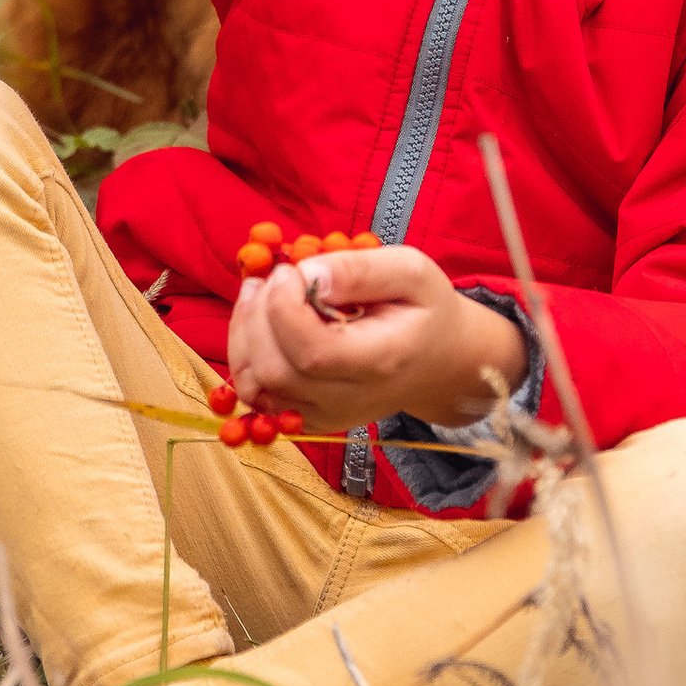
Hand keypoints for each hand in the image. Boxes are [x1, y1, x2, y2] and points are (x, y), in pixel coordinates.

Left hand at [224, 245, 526, 434]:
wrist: (439, 360)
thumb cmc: (426, 309)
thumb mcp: (411, 270)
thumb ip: (359, 269)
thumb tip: (306, 273)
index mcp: (381, 362)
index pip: (312, 352)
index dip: (284, 306)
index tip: (290, 269)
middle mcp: (349, 400)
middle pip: (275, 371)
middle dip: (260, 314)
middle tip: (274, 276)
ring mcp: (325, 415)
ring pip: (256, 385)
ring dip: (245, 332)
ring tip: (263, 291)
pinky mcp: (306, 417)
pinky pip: (257, 393)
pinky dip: (248, 353)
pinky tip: (264, 319)